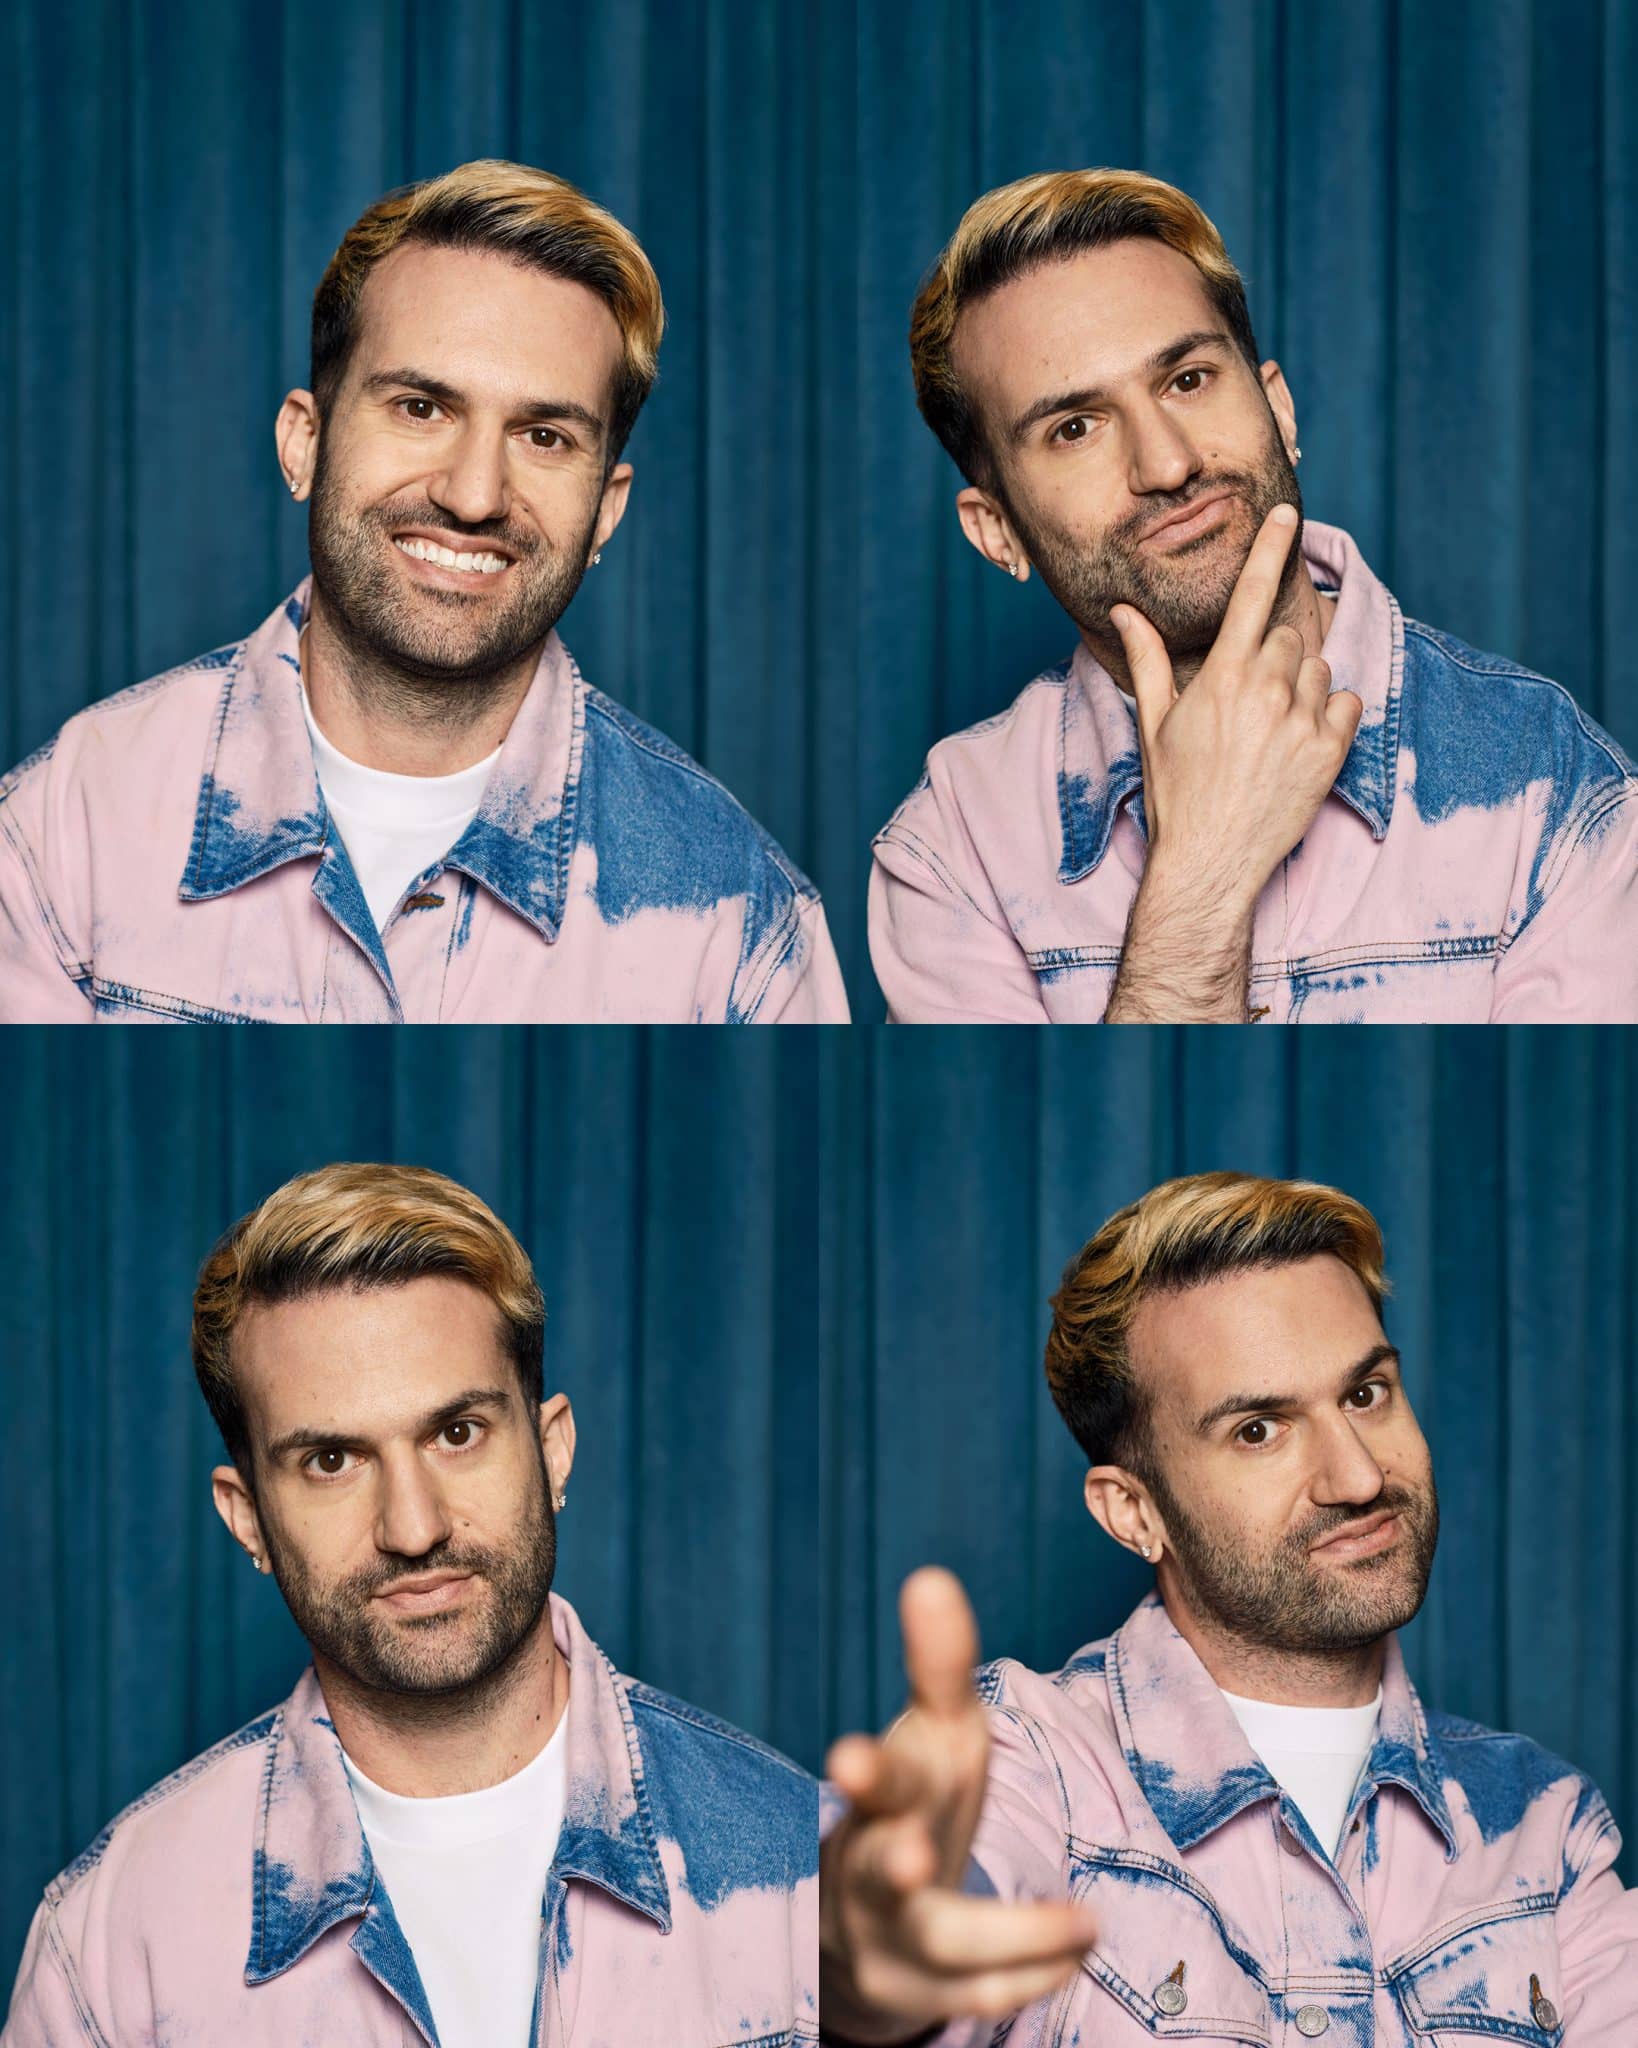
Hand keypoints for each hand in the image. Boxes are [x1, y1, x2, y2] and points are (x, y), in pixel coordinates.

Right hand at [819, 1569, 1098, 2043]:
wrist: (857, 1916)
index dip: (866, 1767)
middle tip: (916, 1854)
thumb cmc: (912, 1800)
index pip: (874, 1777)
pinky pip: (971, 1996)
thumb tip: (931, 1577)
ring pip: (934, 1944)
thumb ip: (938, 1663)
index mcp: (883, 1794)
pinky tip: (1078, 1954)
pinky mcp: (911, 1996)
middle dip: (893, 1859)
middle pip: (873, 1865)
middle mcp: (871, 1865)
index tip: (849, 1754)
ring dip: (1007, 1933)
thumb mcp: (933, 1732)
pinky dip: (1026, 1977)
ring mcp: (886, 1938)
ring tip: (1084, 1923)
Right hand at [1103, 504, 1362, 1021]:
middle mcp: (1268, 691)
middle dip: (1276, 656)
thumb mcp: (1154, 724)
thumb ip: (1148, 659)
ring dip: (1303, 686)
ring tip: (1272, 729)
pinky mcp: (1332, 751)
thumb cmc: (1177, 794)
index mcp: (1222, 678)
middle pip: (1291, 637)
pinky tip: (1300, 741)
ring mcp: (1304, 721)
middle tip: (1252, 699)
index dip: (1271, 546)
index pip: (1252, 594)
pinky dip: (1332, 713)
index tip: (1288, 512)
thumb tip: (1124, 611)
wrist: (1210, 862)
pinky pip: (1348, 703)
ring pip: (1320, 670)